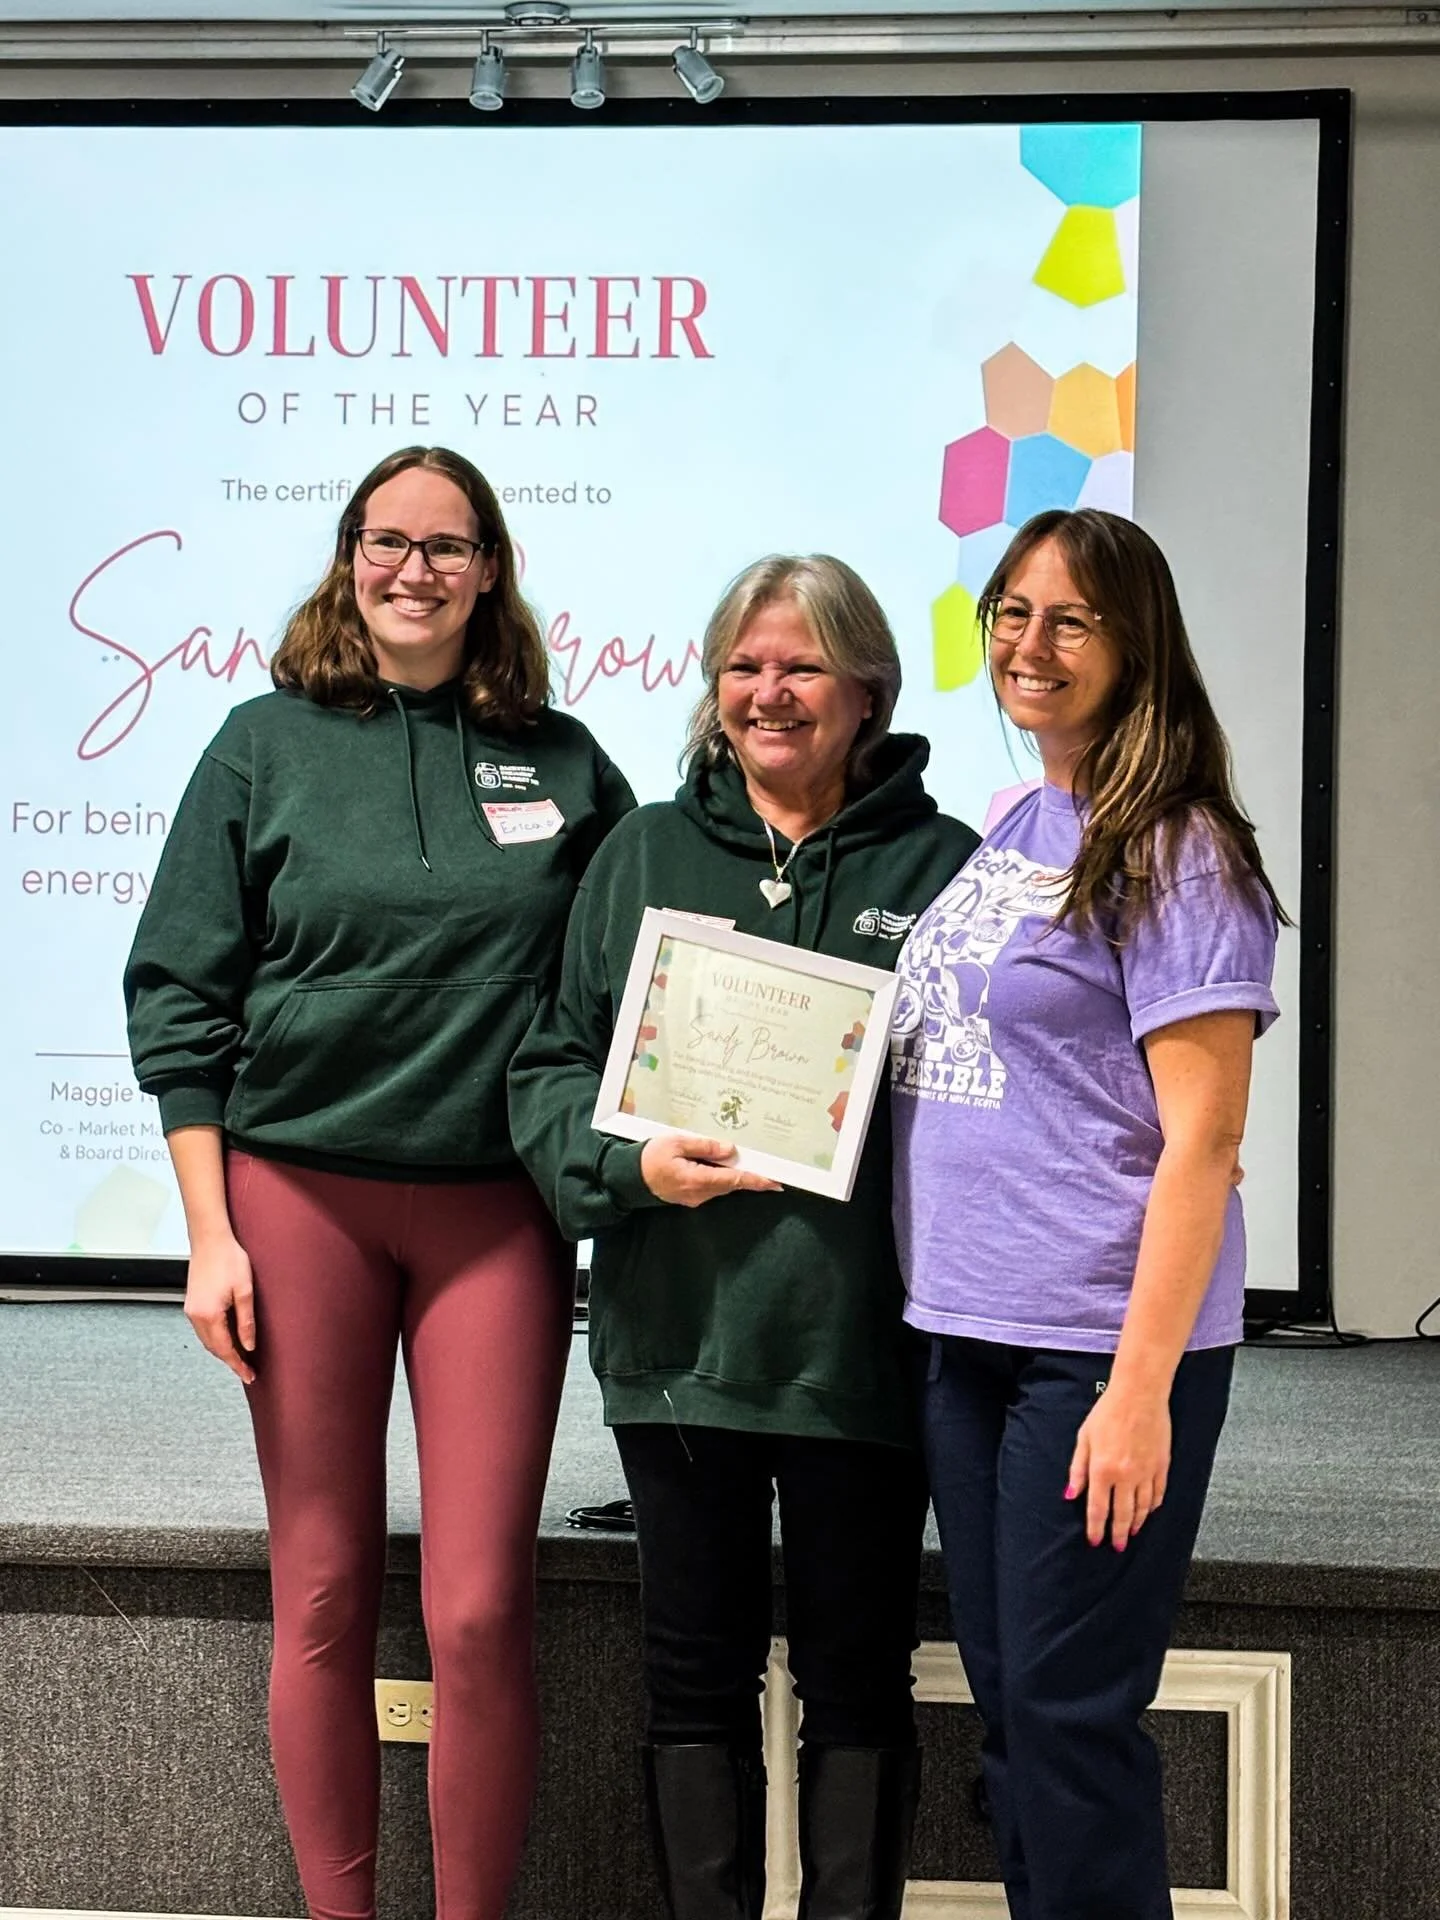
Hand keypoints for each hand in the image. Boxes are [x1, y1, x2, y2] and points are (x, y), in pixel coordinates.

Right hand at [184, 1233, 257, 1384]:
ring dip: (222, 1350)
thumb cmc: (229, 1259)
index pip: (225, 1349)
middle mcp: (196, 1316)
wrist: (210, 1239)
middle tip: (248, 1371)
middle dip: (230, 1361)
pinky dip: (216, 1339)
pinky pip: (204, 1329)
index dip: (238, 1365)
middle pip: (213, 1348)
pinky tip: (228, 1338)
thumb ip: (246, 1321)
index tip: (249, 1376)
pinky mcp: (192, 1303)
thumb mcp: (245, 1291)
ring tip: (241, 1358)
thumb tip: (249, 1346)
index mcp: (209, 1315)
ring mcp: (191, 1309)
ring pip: (207, 1340)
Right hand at [640, 1134, 782, 1208]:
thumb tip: (730, 1150)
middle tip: (770, 1171)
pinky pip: (711, 1186)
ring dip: (736, 1177)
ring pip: (722, 1186)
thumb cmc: (649, 1157)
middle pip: (731, 1184)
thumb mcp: (677, 1143)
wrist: (627, 1178)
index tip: (775, 1182)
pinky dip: (722, 1177)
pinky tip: (725, 1166)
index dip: (756, 1180)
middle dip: (750, 1178)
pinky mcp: (689, 1196)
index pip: (733, 1180)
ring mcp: (694, 1197)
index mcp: (697, 1179)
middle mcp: (699, 1193)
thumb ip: (705, 1147)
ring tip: (752, 1165)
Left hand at [1066, 1385, 1170, 1551]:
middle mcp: (1125, 1476)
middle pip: (1122, 1514)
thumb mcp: (1084, 1438)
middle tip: (1116, 1546)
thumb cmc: (1108, 1412)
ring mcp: (1146, 1472)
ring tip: (1131, 1532)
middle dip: (1118, 1533)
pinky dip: (1153, 1507)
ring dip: (1136, 1523)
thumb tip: (1070, 1495)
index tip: (1095, 1540)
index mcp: (1102, 1470)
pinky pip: (1158, 1494)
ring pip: (1142, 1508)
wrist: (1139, 1394)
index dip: (1096, 1528)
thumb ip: (1077, 1469)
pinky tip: (1148, 1511)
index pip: (1097, 1508)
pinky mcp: (1161, 1466)